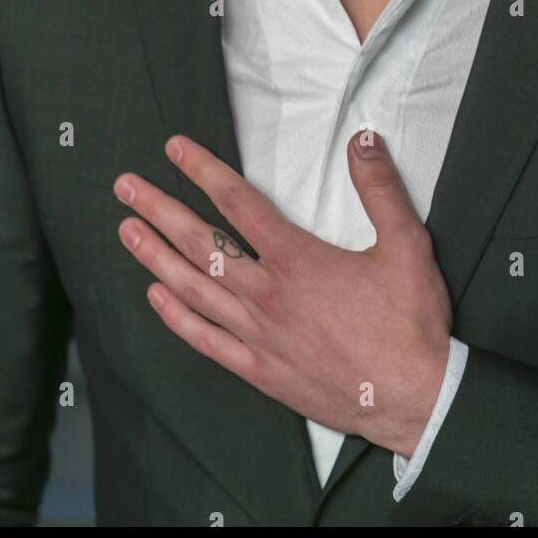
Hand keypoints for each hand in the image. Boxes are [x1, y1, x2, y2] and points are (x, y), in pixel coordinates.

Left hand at [113, 130, 452, 455]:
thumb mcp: (407, 244)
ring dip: (155, 256)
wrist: (413, 398)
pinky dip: (176, 317)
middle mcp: (267, 294)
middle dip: (159, 210)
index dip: (203, 171)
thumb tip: (363, 139)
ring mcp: (258, 335)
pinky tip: (156, 297)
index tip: (175, 149)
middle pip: (200, 243)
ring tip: (126, 230)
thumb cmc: (410, 322)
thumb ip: (380, 188)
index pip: (238, 203)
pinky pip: (206, 339)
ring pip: (193, 288)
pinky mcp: (259, 370)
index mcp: (297, 259)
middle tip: (125, 187)